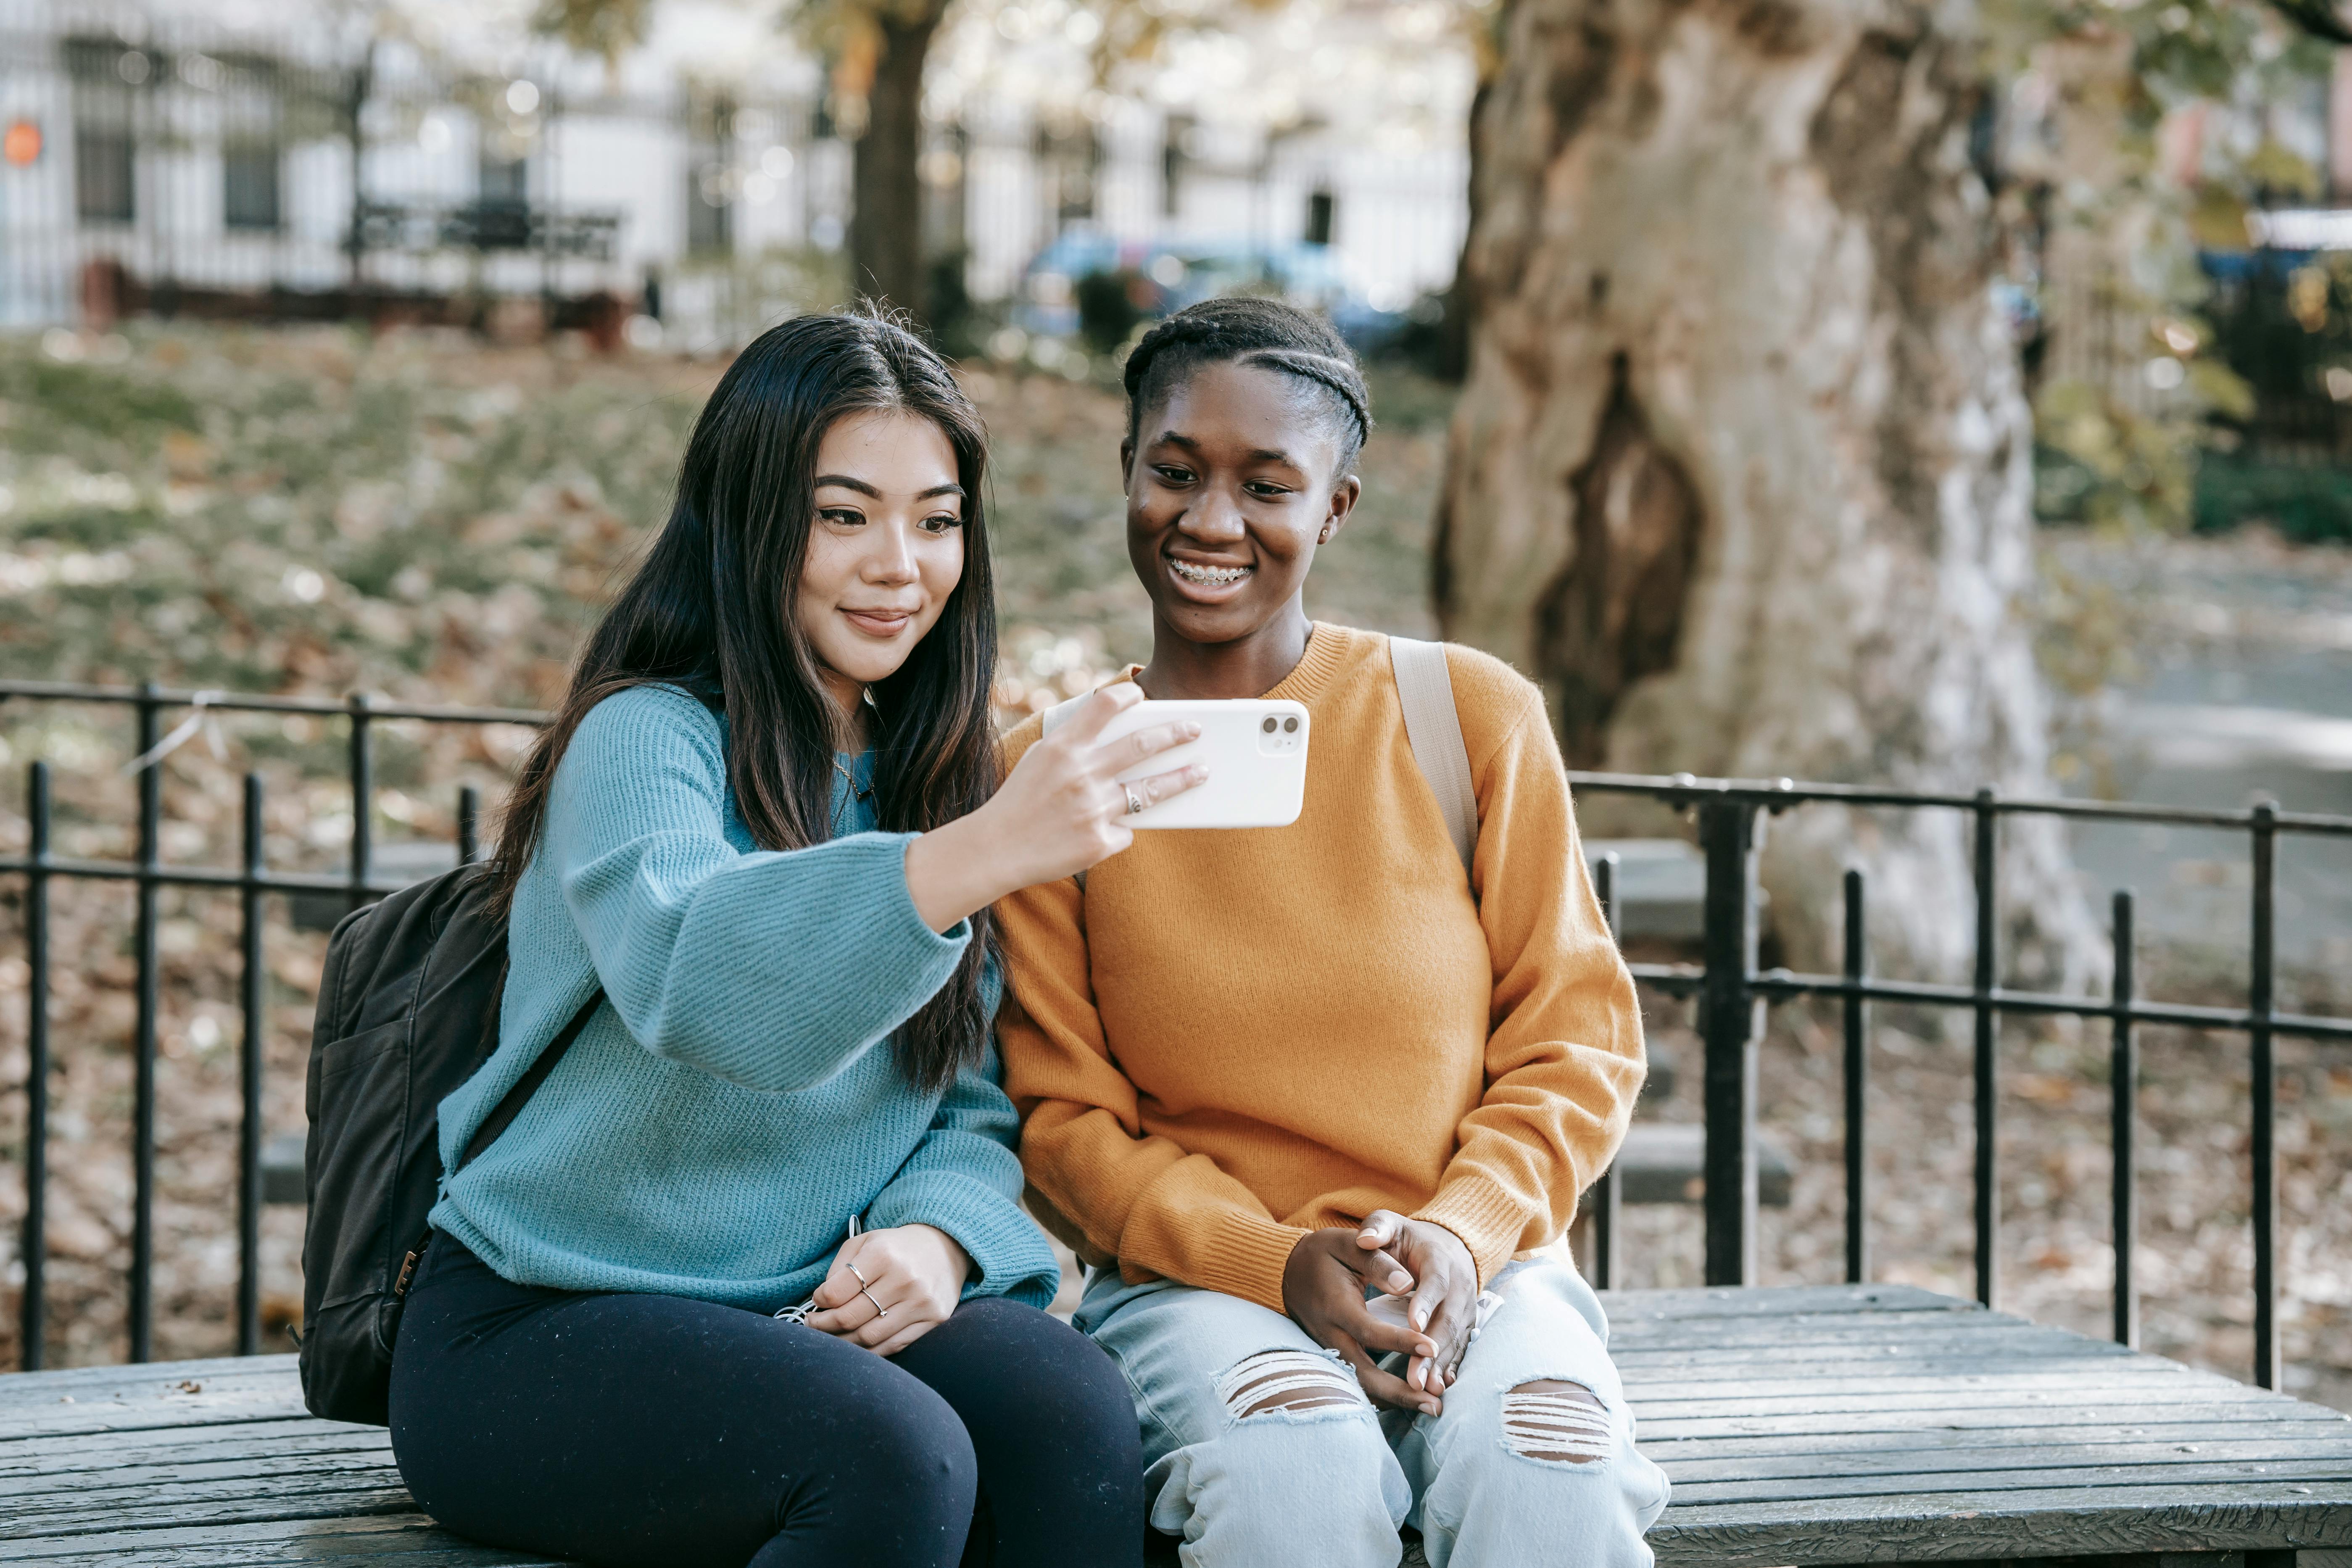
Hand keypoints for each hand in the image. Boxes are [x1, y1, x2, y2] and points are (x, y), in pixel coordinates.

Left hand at [804, 1224, 971, 1356]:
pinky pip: (893, 1346)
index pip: (837, 1292)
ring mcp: (922, 1302)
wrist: (946, 1246)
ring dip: (843, 1342)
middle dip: (824, 1326)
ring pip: (869, 1337)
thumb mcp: (865, 1242)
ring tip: (833, 1336)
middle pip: (850, 1318)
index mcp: (883, 1254)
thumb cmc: (896, 1247)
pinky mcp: (935, 1319)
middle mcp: (904, 1278)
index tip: (817, 1303)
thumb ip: (839, 1268)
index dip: (819, 1301)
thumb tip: (823, 1303)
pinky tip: (858, 1343)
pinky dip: (870, 1350)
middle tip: (815, 1325)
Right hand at [903, 684, 1206, 930]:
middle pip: (1143, 745)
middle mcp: (1081, 774)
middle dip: (1176, 734)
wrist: (994, 850)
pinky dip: (1120, 827)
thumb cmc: (1019, 801)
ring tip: (1201, 771)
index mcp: (1062, 747)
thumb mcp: (1039, 759)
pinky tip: (1105, 829)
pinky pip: (1126, 830)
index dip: (1128, 695)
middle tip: (1194, 728)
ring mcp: (1093, 809)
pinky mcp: (1099, 842)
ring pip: (1151, 790)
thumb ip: (1074, 744)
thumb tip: (1118, 733)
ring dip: (1181, 779)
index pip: (1104, 705)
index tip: (1143, 695)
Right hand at [1282, 1229, 1442, 1416]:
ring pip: (1361, 1386)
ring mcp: (1329, 1350)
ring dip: (1396, 1400)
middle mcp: (1330, 1335)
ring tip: (1431, 1407)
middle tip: (1437, 1405)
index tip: (1432, 1347)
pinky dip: (1383, 1395)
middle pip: (1364, 1375)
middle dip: (1401, 1393)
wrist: (1288, 1271)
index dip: (1401, 1342)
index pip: (1370, 1331)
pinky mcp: (1333, 1357)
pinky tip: (1409, 1400)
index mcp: (1335, 1306)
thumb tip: (1407, 1284)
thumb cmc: (1322, 1254)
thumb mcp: (1347, 1244)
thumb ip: (1377, 1262)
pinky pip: (1357, 1382)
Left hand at [1355, 1210, 1478, 1398]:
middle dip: (1432, 1350)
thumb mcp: (1391, 1224)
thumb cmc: (1407, 1237)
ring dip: (1440, 1366)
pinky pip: (1459, 1349)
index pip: (1436, 1283)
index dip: (1426, 1303)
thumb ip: (1378, 1227)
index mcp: (1439, 1260)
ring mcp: (1464, 1309)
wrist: (1447, 1245)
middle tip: (1415, 1377)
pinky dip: (1449, 1369)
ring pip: (1455, 1340)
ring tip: (1423, 1390)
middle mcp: (1459, 1287)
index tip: (1413, 1325)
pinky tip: (1439, 1389)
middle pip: (1448, 1320)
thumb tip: (1364, 1239)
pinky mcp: (1464, 1325)